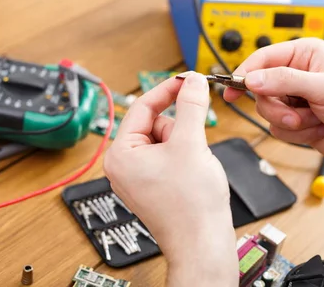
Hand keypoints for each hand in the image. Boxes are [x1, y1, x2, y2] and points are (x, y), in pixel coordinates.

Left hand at [104, 72, 237, 285]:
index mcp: (120, 154)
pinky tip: (193, 174)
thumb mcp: (191, 143)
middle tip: (193, 145)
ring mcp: (138, 176)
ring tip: (194, 167)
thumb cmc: (190, 206)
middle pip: (156, 123)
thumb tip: (193, 81)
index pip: (142, 107)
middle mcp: (124, 165)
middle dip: (180, 128)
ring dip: (186, 144)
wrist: (203, 245)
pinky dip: (186, 157)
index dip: (168, 89)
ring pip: (166, 139)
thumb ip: (191, 105)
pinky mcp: (154, 185)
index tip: (188, 79)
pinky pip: (170, 156)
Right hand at [224, 38, 323, 168]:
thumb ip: (283, 81)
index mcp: (305, 54)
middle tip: (295, 115)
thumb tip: (251, 79)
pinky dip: (296, 133)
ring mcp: (296, 99)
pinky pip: (277, 128)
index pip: (262, 58)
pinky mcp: (297, 121)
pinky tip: (318, 129)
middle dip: (277, 107)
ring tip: (314, 121)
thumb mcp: (323, 88)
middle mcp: (297, 74)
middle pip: (260, 89)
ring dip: (289, 122)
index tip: (230, 88)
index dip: (245, 73)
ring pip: (266, 111)